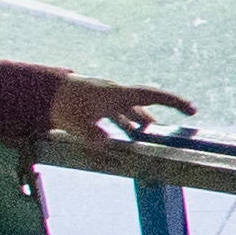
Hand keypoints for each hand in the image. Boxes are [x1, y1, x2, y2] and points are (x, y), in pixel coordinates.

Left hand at [46, 72, 194, 141]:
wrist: (44, 91)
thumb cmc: (63, 105)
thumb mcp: (77, 123)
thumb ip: (92, 134)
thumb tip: (105, 143)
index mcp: (118, 94)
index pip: (153, 96)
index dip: (174, 102)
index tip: (191, 110)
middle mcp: (116, 95)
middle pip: (143, 106)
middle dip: (155, 118)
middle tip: (166, 132)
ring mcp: (105, 99)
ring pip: (128, 111)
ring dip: (137, 122)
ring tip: (144, 135)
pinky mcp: (95, 104)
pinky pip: (115, 114)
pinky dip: (121, 124)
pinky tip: (119, 135)